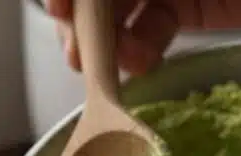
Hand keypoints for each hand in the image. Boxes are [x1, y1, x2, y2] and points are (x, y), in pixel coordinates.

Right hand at [45, 0, 240, 74]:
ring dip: (105, 44)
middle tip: (79, 53)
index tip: (57, 9)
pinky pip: (147, 32)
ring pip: (113, 16)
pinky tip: (141, 64)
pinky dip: (138, 53)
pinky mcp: (183, 9)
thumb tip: (88, 4)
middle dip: (81, 24)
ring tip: (115, 66)